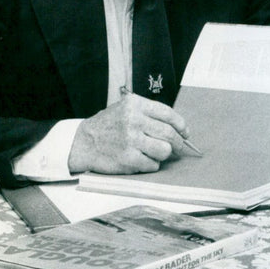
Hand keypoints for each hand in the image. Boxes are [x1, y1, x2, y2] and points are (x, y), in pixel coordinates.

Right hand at [68, 92, 195, 174]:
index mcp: (136, 104)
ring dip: (164, 154)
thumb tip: (178, 128)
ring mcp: (130, 140)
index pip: (168, 114)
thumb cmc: (109, 125)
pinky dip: (151, 164)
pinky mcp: (127, 158)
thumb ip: (149, 114)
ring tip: (156, 153)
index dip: (181, 125)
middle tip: (179, 148)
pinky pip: (152, 164)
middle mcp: (134, 120)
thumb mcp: (127, 108)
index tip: (185, 133)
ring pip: (164, 150)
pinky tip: (142, 160)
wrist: (84, 142)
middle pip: (169, 133)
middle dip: (179, 143)